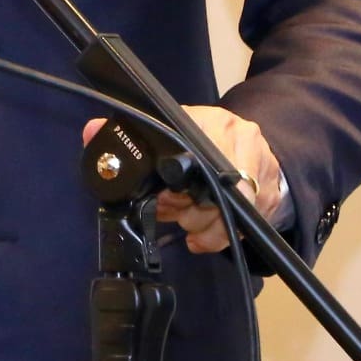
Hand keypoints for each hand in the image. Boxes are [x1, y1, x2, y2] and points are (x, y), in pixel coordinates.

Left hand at [81, 109, 284, 254]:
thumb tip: (93, 130)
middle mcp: (239, 142)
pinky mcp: (268, 198)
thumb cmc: (207, 139)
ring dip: (196, 224)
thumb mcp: (172, 129)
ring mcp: (258, 170)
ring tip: (185, 217)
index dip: (173, 188)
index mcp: (210, 121)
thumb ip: (131, 132)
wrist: (258, 148)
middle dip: (182, 207)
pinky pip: (238, 230)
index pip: (189, 155)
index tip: (162, 199)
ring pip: (222, 215)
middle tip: (169, 207)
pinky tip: (199, 237)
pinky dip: (212, 239)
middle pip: (207, 191)